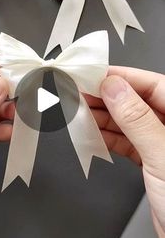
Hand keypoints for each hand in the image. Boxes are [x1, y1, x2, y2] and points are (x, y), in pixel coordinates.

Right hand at [87, 67, 164, 237]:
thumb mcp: (162, 154)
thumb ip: (137, 119)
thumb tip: (114, 88)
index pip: (153, 85)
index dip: (123, 77)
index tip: (96, 76)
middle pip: (138, 101)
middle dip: (109, 96)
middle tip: (81, 92)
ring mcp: (162, 144)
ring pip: (130, 122)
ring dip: (105, 117)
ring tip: (81, 110)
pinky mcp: (153, 162)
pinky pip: (128, 142)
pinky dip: (109, 137)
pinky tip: (94, 132)